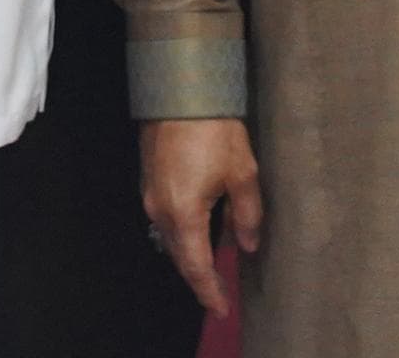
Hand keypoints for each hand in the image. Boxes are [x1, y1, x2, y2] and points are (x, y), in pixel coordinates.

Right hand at [138, 117, 262, 314]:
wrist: (181, 91)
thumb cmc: (213, 130)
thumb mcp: (243, 174)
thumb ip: (247, 216)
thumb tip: (247, 243)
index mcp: (184, 213)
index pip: (196, 266)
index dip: (209, 291)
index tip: (221, 308)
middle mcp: (161, 209)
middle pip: (180, 255)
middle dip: (201, 274)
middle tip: (220, 290)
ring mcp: (151, 194)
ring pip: (172, 236)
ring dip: (193, 249)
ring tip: (218, 253)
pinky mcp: (150, 179)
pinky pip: (167, 217)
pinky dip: (185, 228)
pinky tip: (204, 222)